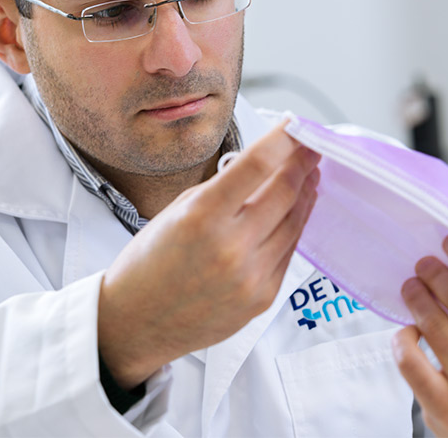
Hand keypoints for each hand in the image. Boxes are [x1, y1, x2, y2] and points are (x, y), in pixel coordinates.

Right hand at [97, 122, 319, 388]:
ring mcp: (251, 277)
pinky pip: (288, 253)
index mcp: (202, 217)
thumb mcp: (176, 211)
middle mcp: (231, 248)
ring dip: (306, 194)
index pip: (257, 165)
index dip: (283, 139)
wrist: (135, 323)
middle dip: (302, 163)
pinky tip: (296, 211)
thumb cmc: (148, 265)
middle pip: (285, 192)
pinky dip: (295, 227)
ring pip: (295, 223)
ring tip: (309, 175)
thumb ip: (221, 189)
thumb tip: (262, 165)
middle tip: (311, 146)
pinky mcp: (262, 298)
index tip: (296, 124)